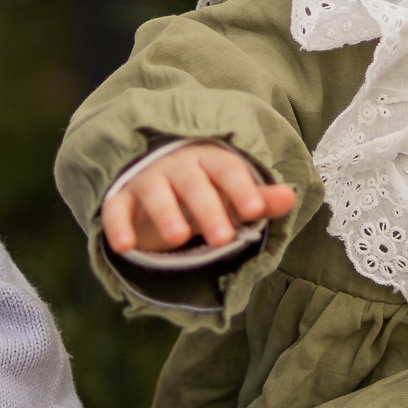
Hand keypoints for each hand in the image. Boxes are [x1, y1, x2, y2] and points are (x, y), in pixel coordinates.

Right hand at [102, 142, 295, 255]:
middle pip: (193, 184)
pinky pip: (116, 209)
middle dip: (208, 209)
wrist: (154, 178)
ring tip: (178, 237)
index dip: (241, 188)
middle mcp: (178, 167)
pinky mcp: (121, 199)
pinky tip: (125, 246)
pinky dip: (118, 226)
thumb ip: (258, 199)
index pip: (228, 169)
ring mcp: (147, 181)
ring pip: (156, 193)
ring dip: (166, 213)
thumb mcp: (231, 194)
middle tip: (222, 238)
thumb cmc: (204, 190)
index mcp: (210, 161)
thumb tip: (291, 197)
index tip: (254, 210)